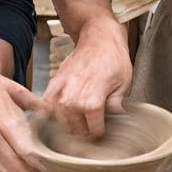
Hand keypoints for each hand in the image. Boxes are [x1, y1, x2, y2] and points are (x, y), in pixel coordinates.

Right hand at [43, 21, 131, 138]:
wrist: (99, 37)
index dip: (98, 135)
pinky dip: (53, 112)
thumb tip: (116, 118)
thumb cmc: (113, 57)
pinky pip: (48, 106)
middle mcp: (73, 100)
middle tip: (90, 130)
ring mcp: (61, 92)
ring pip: (60, 122)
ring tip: (77, 124)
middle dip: (83, 133)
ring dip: (68, 125)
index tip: (101, 132)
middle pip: (75, 130)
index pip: (92, 132)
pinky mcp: (54, 83)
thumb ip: (116, 105)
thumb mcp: (124, 84)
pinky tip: (61, 113)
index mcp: (92, 103)